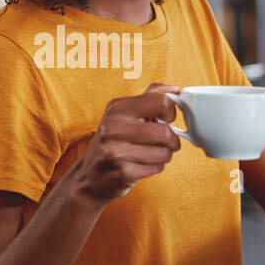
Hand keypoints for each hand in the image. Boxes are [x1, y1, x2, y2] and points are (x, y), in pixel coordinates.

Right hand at [69, 83, 181, 201]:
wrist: (90, 174)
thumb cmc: (114, 141)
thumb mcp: (126, 113)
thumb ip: (151, 97)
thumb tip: (174, 90)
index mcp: (117, 108)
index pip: (161, 101)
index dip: (171, 111)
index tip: (167, 118)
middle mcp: (114, 127)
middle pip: (165, 131)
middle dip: (172, 140)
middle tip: (166, 141)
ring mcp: (116, 150)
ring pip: (163, 152)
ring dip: (164, 155)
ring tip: (152, 153)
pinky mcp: (123, 172)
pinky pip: (156, 168)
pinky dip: (155, 167)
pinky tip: (143, 164)